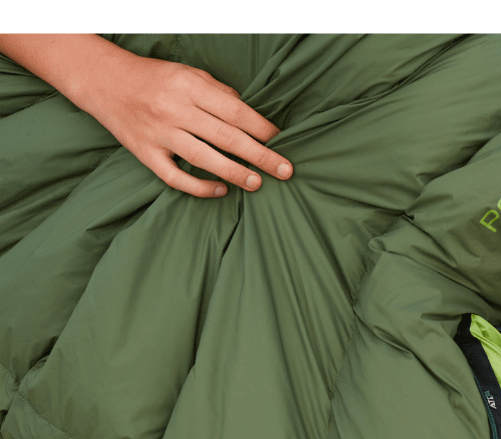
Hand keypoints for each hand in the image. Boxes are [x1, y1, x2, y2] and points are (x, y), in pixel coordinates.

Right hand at [0, 34, 292, 197]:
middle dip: (260, 156)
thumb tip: (251, 117)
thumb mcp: (189, 74)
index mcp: (189, 87)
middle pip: (226, 137)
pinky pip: (175, 177)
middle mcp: (174, 110)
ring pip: (203, 159)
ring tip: (258, 183)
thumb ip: (219, 94)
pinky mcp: (145, 153)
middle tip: (285, 170)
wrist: (103, 81)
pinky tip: (220, 190)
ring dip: (235, 173)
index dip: (262, 128)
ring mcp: (158, 133)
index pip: (235, 111)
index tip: (281, 140)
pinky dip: (199, 187)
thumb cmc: (155, 78)